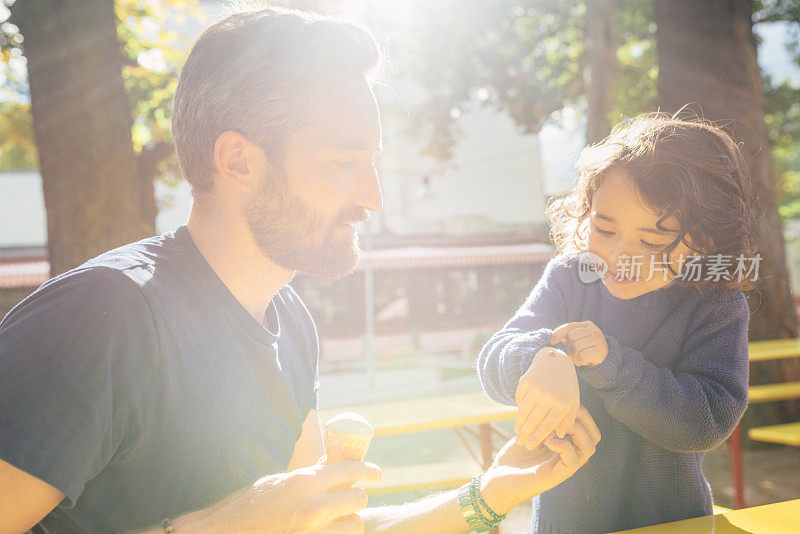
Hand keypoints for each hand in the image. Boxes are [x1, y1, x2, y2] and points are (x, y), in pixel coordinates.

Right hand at [173, 460, 381, 533]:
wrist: (223, 533)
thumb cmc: (249, 504)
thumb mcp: (281, 481)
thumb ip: (309, 476)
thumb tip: (334, 465)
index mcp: (305, 482)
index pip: (351, 470)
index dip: (369, 471)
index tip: (377, 474)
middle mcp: (313, 507)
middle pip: (359, 498)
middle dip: (357, 497)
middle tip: (352, 497)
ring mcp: (313, 532)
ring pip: (355, 524)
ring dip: (350, 520)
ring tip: (340, 518)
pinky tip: (330, 530)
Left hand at [481, 406, 600, 514]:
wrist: (499, 479)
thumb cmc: (515, 456)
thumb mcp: (531, 432)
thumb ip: (544, 420)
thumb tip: (552, 401)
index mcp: (566, 445)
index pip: (589, 427)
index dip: (580, 412)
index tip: (561, 404)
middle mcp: (569, 456)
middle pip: (594, 436)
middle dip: (582, 419)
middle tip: (562, 413)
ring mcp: (563, 467)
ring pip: (589, 448)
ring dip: (575, 431)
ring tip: (555, 427)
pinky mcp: (555, 477)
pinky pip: (573, 461)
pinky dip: (563, 446)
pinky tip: (547, 441)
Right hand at [514, 346, 579, 449]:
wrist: (555, 360)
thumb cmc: (566, 385)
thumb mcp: (573, 401)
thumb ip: (568, 419)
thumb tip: (557, 436)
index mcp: (563, 403)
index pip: (547, 425)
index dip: (537, 437)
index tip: (530, 446)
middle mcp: (549, 396)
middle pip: (533, 421)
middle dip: (525, 434)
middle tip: (520, 443)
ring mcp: (536, 388)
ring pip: (523, 411)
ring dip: (519, 424)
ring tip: (517, 432)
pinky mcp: (525, 381)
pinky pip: (519, 399)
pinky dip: (519, 408)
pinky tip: (520, 414)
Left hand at [550, 321, 608, 367]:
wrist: (603, 360)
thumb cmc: (586, 348)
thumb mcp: (577, 339)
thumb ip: (567, 335)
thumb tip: (553, 337)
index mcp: (588, 325)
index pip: (570, 326)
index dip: (559, 333)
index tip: (551, 341)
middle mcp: (594, 330)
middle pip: (571, 336)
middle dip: (569, 347)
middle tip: (574, 353)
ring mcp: (599, 340)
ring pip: (576, 346)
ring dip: (574, 355)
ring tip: (580, 356)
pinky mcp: (600, 351)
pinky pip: (582, 355)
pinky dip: (580, 360)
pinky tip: (585, 360)